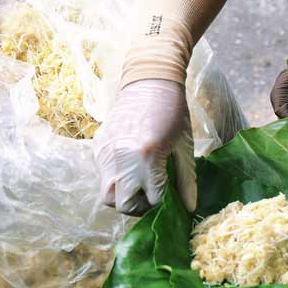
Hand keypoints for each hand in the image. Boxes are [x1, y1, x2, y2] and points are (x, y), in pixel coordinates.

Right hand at [94, 78, 196, 214]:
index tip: (169, 196)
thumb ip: (187, 180)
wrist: (150, 80)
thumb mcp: (185, 147)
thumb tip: (189, 208)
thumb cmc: (173, 112)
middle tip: (150, 198)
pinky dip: (115, 179)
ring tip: (139, 185)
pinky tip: (130, 167)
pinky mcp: (97, 146)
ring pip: (106, 193)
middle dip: (137, 207)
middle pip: (121, 205)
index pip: (151, 200)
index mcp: (148, 159)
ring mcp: (105, 153)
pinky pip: (102, 175)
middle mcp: (121, 159)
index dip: (162, 202)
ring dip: (122, 196)